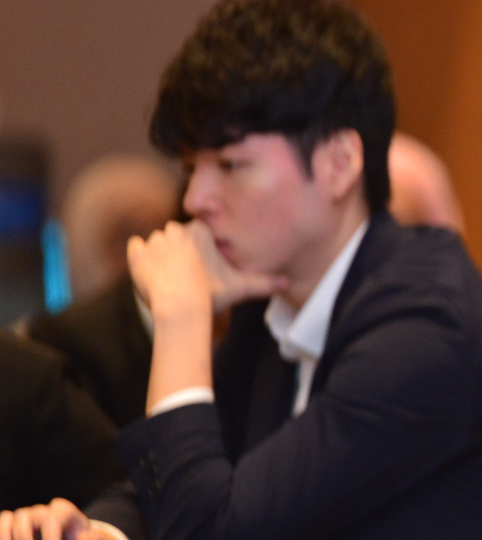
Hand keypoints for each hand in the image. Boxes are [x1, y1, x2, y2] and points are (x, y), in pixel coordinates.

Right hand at [0, 499, 125, 539]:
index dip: (52, 536)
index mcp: (65, 513)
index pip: (54, 518)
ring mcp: (26, 520)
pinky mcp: (13, 529)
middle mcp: (43, 513)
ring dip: (4, 534)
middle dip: (25, 537)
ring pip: (11, 518)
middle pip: (28, 516)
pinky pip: (1, 524)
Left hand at [128, 220, 283, 320]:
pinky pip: (136, 246)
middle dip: (181, 248)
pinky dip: (141, 256)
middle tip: (188, 271)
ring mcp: (154, 241)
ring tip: (170, 275)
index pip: (198, 231)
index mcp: (199, 231)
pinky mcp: (137, 254)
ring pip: (158, 241)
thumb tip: (287, 284)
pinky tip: (151, 269)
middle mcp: (175, 230)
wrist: (180, 308)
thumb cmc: (212, 295)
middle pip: (177, 234)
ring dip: (162, 253)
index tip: (203, 264)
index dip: (201, 248)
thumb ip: (264, 283)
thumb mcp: (242, 287)